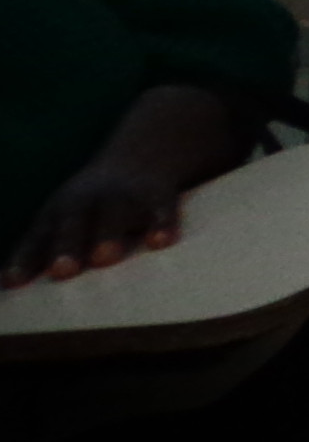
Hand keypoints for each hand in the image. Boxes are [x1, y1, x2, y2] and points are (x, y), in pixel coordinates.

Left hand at [8, 154, 187, 285]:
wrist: (141, 155)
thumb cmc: (92, 206)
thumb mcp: (63, 219)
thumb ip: (42, 251)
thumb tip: (6, 286)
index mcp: (58, 213)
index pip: (38, 238)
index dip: (25, 260)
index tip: (12, 283)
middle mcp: (87, 202)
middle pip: (73, 224)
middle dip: (67, 247)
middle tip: (62, 271)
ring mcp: (123, 196)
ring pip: (114, 215)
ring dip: (107, 235)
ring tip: (104, 258)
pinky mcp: (157, 194)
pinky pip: (160, 210)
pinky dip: (160, 224)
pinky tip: (160, 242)